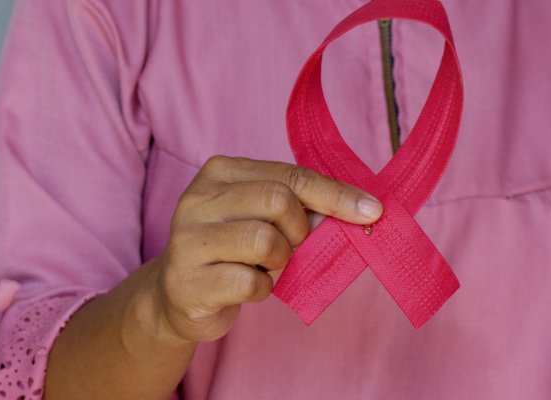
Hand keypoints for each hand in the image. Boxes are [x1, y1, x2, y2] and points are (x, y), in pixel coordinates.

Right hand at [151, 155, 382, 342]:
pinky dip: (262, 290)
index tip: (372, 211)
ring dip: (280, 261)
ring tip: (264, 266)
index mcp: (219, 172)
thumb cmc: (231, 251)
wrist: (178, 295)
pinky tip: (247, 287)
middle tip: (292, 247)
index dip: (336, 195)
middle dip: (300, 230)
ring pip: (264, 241)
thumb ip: (299, 207)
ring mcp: (187, 240)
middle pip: (278, 201)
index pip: (290, 175)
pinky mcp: (186, 281)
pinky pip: (250, 283)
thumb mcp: (260, 217)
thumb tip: (358, 211)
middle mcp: (197, 199)